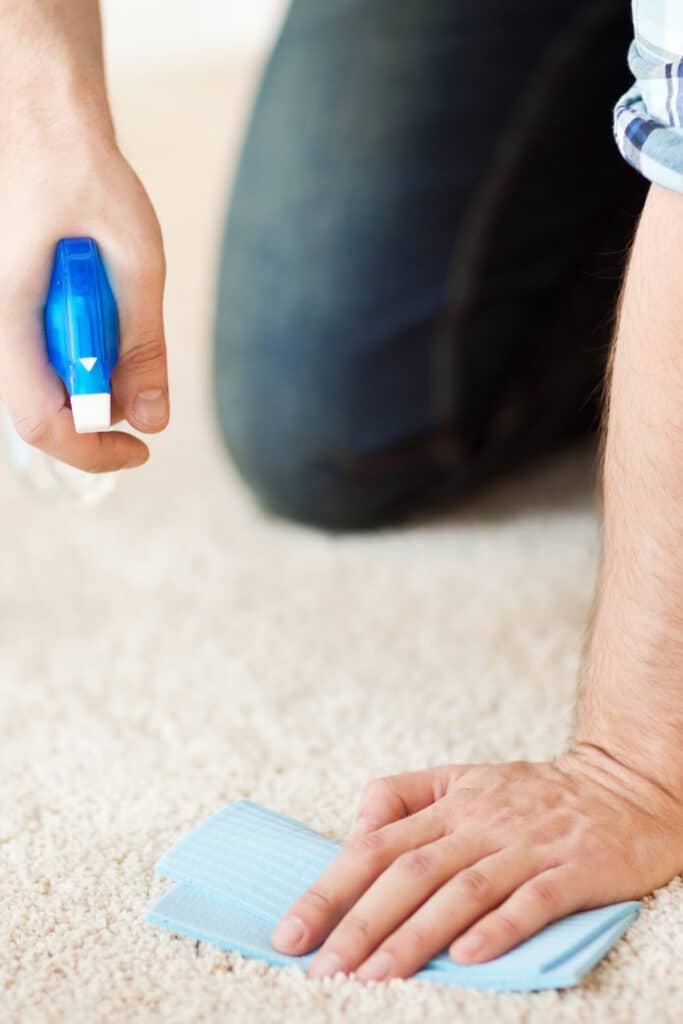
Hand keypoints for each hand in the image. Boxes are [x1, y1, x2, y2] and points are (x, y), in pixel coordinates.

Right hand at [0, 97, 168, 471]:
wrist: (46, 127)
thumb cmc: (84, 177)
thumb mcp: (137, 261)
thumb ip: (144, 343)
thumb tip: (154, 419)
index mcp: (9, 314)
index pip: (40, 420)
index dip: (92, 450)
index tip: (140, 449)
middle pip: (45, 409)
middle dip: (102, 409)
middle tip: (142, 371)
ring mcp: (6, 321)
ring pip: (49, 385)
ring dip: (97, 376)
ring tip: (118, 310)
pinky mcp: (19, 314)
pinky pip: (49, 357)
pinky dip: (88, 353)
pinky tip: (103, 308)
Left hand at [271, 746, 682, 979]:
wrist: (622, 787)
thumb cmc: (532, 794)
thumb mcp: (463, 778)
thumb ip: (404, 796)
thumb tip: (354, 830)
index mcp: (449, 805)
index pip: (376, 845)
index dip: (330, 888)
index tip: (291, 932)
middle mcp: (481, 824)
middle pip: (409, 872)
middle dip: (358, 923)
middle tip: (321, 971)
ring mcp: (526, 847)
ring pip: (460, 890)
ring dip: (414, 937)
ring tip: (373, 980)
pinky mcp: (573, 870)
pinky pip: (532, 901)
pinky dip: (499, 928)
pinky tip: (468, 959)